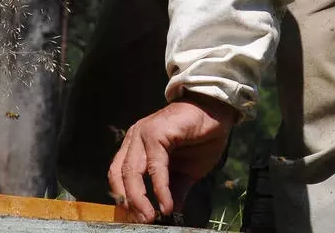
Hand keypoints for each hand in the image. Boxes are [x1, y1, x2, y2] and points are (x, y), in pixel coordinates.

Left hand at [107, 94, 237, 222]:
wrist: (216, 112)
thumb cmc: (200, 138)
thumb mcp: (186, 171)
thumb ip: (173, 188)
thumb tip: (168, 211)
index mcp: (136, 146)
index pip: (118, 175)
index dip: (123, 198)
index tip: (135, 219)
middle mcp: (134, 138)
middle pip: (120, 175)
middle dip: (129, 203)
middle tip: (142, 222)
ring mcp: (143, 133)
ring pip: (131, 170)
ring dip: (139, 198)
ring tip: (151, 217)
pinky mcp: (157, 132)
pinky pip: (154, 165)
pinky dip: (159, 188)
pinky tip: (166, 203)